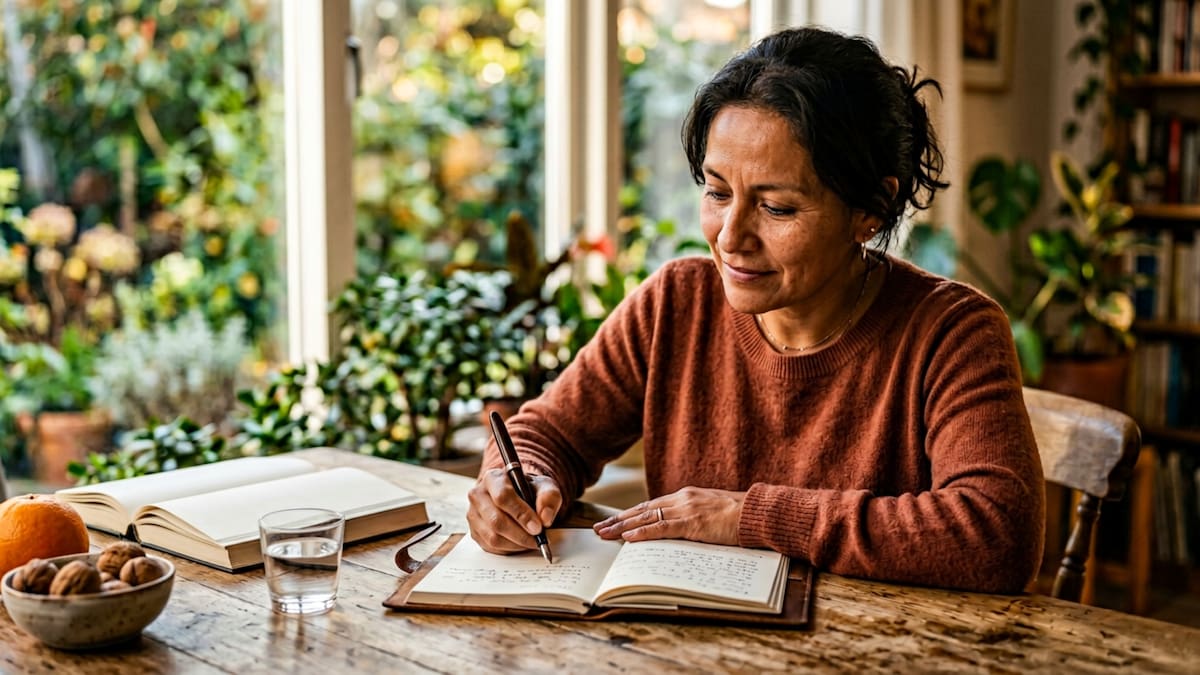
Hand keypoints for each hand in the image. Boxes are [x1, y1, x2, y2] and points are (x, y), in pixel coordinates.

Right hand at [467, 468, 562, 554]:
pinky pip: (491, 547)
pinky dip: (510, 549)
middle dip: (521, 534)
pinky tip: (521, 543)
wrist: (519, 496)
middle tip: (538, 539)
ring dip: (517, 544)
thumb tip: (545, 518)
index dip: (521, 514)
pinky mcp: (474, 532)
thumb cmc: (529, 490)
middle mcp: (478, 495)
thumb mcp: (545, 486)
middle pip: (496, 520)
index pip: (503, 497)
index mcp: (493, 478)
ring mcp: (473, 515)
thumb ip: (549, 498)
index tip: (538, 527)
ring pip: (493, 537)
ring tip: (532, 541)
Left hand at [593, 486, 745, 545]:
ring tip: (604, 534)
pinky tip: (628, 538)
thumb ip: (693, 518)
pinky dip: (643, 532)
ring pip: (646, 517)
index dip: (630, 514)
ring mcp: (686, 510)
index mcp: (686, 496)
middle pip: (642, 510)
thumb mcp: (711, 513)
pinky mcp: (693, 523)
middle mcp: (682, 499)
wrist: (758, 512)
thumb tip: (679, 532)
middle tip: (598, 529)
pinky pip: (662, 528)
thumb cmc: (739, 516)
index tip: (614, 521)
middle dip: (618, 520)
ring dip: (622, 527)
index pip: (651, 505)